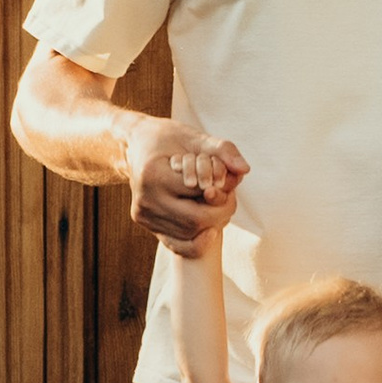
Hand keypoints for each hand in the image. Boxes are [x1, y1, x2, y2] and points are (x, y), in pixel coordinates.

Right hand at [129, 120, 247, 261]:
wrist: (137, 144)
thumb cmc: (167, 137)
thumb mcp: (194, 137)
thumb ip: (222, 149)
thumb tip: (245, 170)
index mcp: (153, 174)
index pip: (199, 192)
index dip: (221, 192)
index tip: (229, 184)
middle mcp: (145, 198)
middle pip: (194, 220)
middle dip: (220, 213)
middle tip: (230, 200)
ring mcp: (143, 214)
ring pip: (188, 234)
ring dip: (211, 225)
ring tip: (218, 208)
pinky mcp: (145, 223)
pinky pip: (176, 245)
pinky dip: (197, 242)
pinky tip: (211, 232)